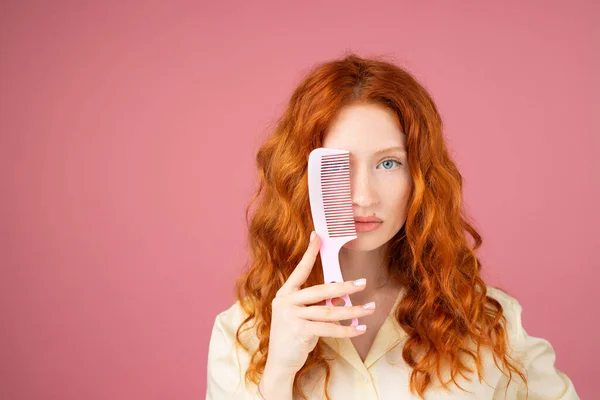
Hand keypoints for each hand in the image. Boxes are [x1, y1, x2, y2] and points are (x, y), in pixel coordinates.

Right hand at [265, 232, 374, 375]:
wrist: (280, 363)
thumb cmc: (294, 336)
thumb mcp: (303, 317)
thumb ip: (316, 305)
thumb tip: (341, 297)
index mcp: (285, 294)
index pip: (300, 270)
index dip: (309, 253)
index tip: (317, 236)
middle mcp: (285, 301)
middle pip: (320, 290)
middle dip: (344, 286)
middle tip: (363, 283)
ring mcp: (290, 316)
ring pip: (328, 311)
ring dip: (353, 311)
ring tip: (369, 309)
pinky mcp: (298, 330)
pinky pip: (328, 328)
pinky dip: (347, 330)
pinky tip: (360, 329)